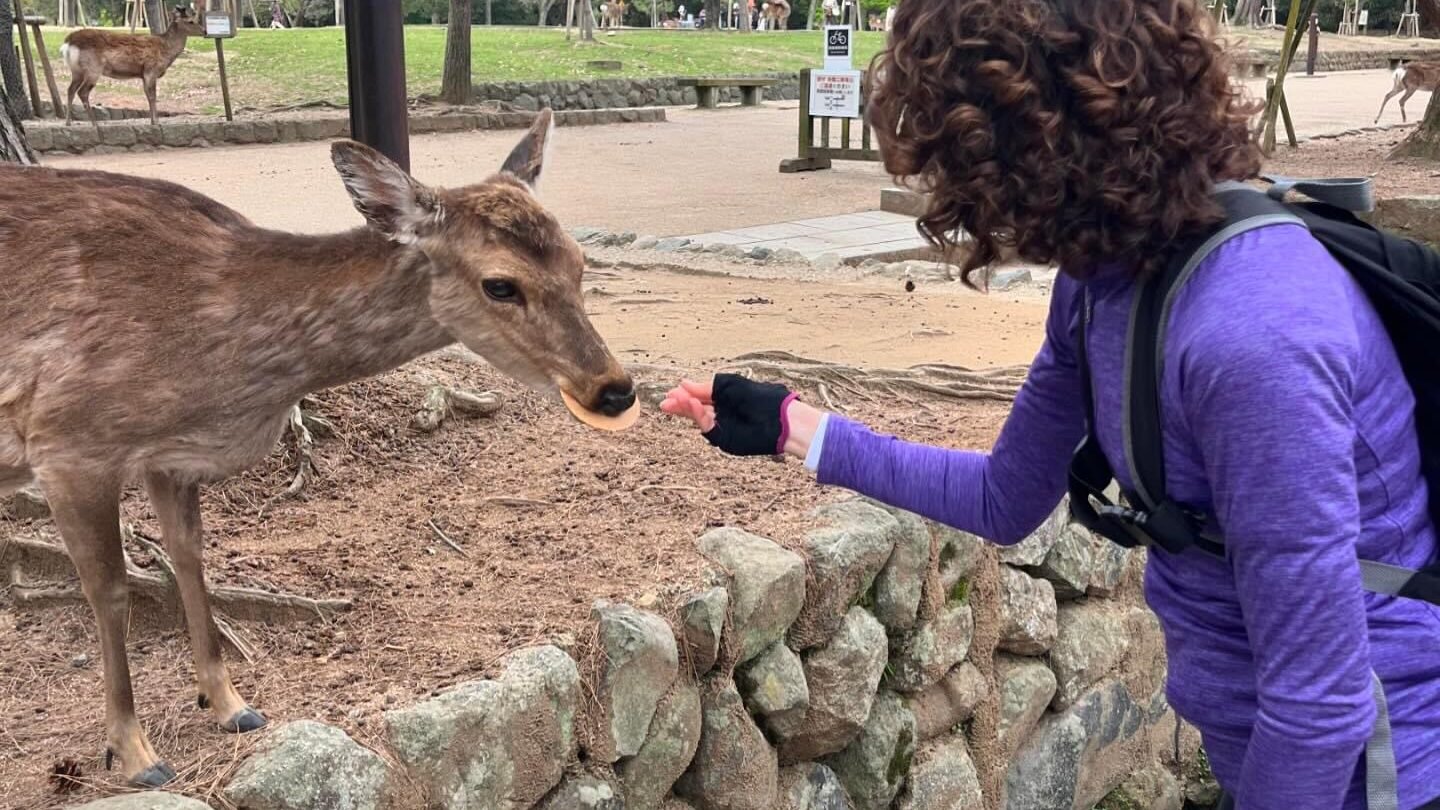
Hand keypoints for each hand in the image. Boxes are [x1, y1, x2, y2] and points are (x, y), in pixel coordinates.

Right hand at [661, 375, 823, 458]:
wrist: (779, 418)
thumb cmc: (759, 397)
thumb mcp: (728, 385)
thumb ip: (705, 387)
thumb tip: (683, 383)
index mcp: (724, 398)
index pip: (699, 397)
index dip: (685, 395)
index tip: (671, 392)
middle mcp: (722, 413)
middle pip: (695, 410)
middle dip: (680, 405)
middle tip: (665, 403)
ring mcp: (723, 427)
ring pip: (699, 420)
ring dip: (686, 410)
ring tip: (674, 402)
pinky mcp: (725, 440)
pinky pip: (708, 429)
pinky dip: (699, 417)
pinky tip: (692, 406)